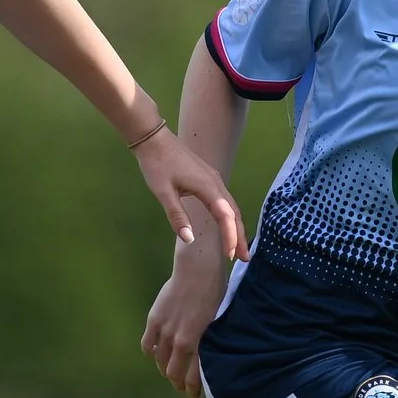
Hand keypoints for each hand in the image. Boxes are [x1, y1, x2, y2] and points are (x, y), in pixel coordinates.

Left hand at [134, 126, 248, 260]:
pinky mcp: (208, 179)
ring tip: (238, 247)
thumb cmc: (157, 165)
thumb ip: (177, 216)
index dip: (230, 237)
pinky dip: (229, 216)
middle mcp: (216, 183)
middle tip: (243, 257)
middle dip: (239, 235)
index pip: (226, 216)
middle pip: (234, 212)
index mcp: (208, 187)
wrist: (154, 140)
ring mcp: (214, 180)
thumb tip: (189, 239)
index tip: (230, 255)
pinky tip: (227, 225)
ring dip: (236, 227)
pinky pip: (225, 201)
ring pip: (231, 206)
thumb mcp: (163, 192)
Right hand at [140, 242, 232, 397]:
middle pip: (173, 374)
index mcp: (199, 344)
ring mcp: (165, 332)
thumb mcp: (218, 323)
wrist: (198, 271)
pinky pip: (147, 345)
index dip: (191, 389)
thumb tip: (207, 359)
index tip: (193, 394)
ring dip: (164, 369)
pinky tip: (156, 352)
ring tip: (169, 370)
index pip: (192, 378)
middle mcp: (180, 342)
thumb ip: (210, 343)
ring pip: (160, 362)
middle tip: (182, 386)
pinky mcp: (154, 321)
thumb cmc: (215, 294)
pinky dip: (151, 352)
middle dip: (178, 383)